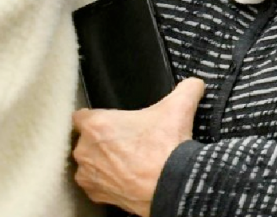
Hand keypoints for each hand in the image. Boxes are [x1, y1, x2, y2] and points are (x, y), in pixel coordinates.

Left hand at [73, 78, 205, 215]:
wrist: (172, 184)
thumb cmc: (167, 146)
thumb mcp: (181, 107)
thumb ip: (186, 88)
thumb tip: (194, 83)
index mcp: (97, 124)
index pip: (81, 115)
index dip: (96, 116)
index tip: (112, 121)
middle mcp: (85, 150)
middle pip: (87, 140)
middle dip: (104, 140)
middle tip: (129, 141)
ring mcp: (88, 174)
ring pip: (90, 163)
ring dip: (104, 161)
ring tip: (129, 161)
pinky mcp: (95, 194)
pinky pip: (96, 184)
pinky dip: (108, 181)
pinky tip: (128, 177)